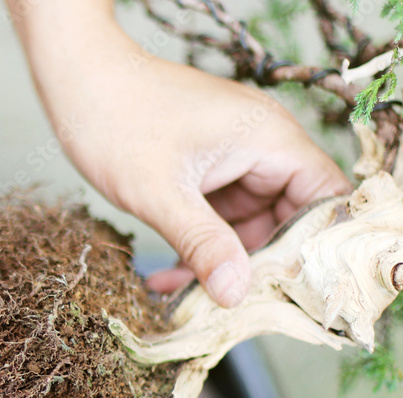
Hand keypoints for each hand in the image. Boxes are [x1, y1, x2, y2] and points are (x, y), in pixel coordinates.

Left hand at [22, 19, 349, 306]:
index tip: (295, 293)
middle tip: (235, 311)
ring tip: (188, 301)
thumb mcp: (160, 193)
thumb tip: (237, 293)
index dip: (317, 246)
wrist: (76, 82)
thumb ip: (202, 243)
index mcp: (269, 138)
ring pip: (251, 226)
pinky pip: (219, 219)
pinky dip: (199, 249)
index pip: (326, 197)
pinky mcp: (208, 171)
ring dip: (223, 265)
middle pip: (290, 219)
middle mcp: (262, 146)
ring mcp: (234, 159)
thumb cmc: (115, 119)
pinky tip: (168, 279)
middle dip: (262, 267)